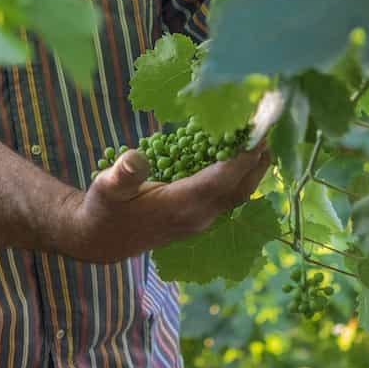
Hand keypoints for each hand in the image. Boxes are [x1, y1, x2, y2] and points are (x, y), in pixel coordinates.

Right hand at [59, 140, 270, 263]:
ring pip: (238, 194)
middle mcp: (197, 216)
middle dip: (257, 160)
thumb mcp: (106, 189)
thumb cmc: (103, 210)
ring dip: (252, 168)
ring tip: (260, 137)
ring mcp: (200, 219)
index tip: (258, 133)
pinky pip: (227, 195)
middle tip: (267, 127)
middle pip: (240, 189)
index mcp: (179, 207)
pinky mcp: (198, 217)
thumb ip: (122, 175)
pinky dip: (238, 174)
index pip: (220, 181)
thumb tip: (137, 158)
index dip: (241, 159)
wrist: (101, 240)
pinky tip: (237, 154)